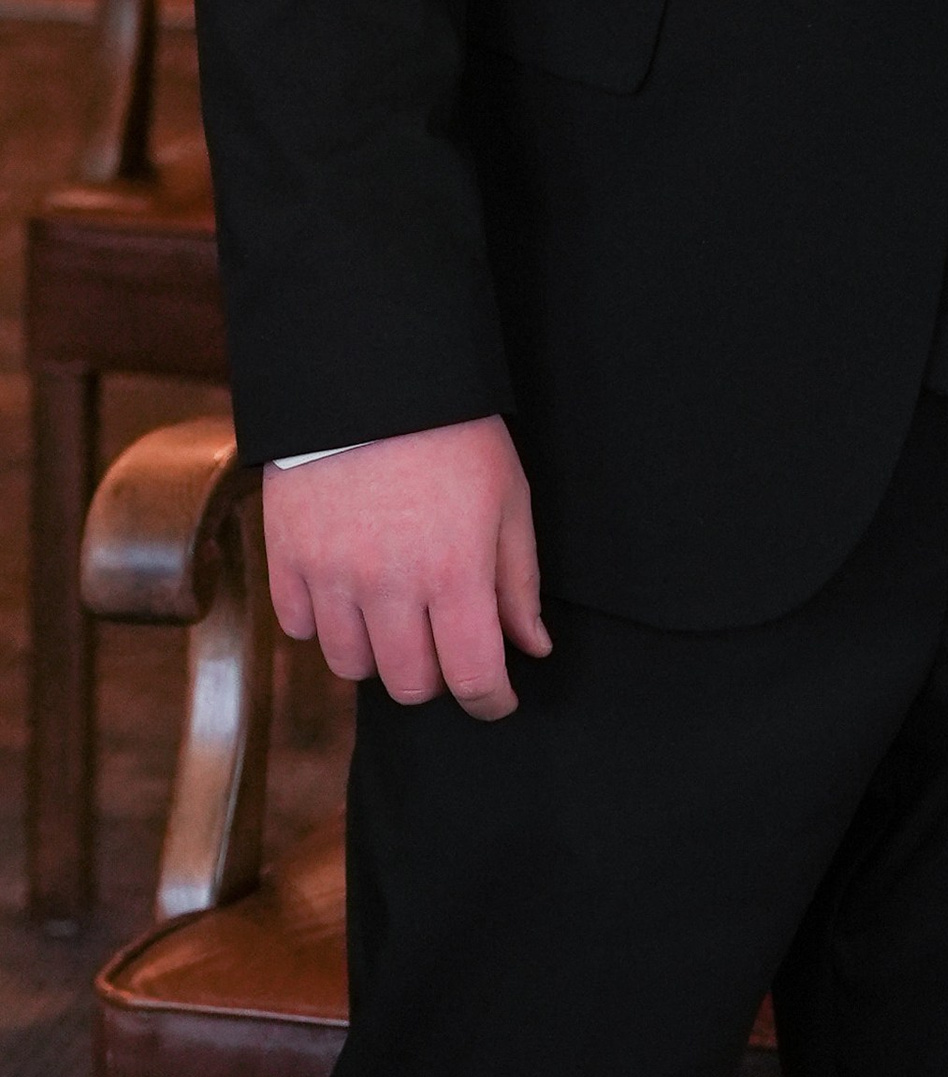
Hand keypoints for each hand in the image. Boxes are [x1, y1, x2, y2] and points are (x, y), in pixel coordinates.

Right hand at [263, 416, 549, 721]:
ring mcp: (332, 576)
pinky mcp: (286, 559)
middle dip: (437, 675)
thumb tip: (531, 648)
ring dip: (379, 653)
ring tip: (396, 614)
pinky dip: (325, 623)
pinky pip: (299, 629)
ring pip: (351, 666)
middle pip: (409, 684)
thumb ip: (517, 581)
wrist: (370, 375)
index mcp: (455, 573)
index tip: (497, 698)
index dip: (490, 701)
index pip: (472, 677)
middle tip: (447, 641)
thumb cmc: (454, 433)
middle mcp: (390, 587)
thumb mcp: (508, 497)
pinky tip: (348, 591)